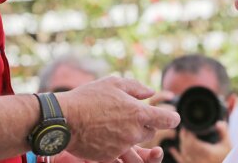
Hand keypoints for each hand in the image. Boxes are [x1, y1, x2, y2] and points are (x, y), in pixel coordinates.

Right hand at [56, 76, 179, 161]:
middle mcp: (134, 133)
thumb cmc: (88, 97)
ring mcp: (122, 147)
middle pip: (151, 132)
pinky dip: (118, 146)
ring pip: (138, 145)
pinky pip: (122, 153)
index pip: (168, 120)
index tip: (172, 117)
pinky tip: (106, 134)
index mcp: (138, 114)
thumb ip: (135, 87)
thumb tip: (150, 93)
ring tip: (120, 127)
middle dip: (145, 124)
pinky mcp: (110, 157)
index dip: (172, 118)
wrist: (64, 119)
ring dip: (134, 137)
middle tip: (130, 114)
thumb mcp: (113, 83)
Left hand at [169, 121, 230, 162]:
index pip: (193, 143)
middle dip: (183, 137)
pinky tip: (172, 149)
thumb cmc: (228, 157)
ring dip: (181, 144)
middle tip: (183, 128)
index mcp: (208, 153)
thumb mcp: (228, 143)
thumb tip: (218, 122)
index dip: (188, 134)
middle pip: (186, 148)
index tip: (187, 126)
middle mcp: (200, 160)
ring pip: (184, 155)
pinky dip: (177, 155)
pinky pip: (182, 162)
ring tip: (182, 135)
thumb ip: (223, 131)